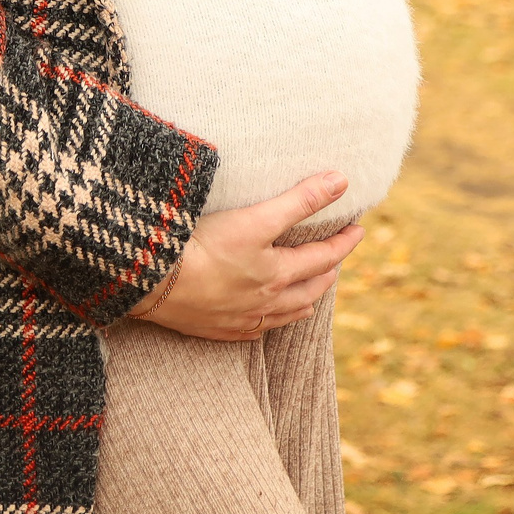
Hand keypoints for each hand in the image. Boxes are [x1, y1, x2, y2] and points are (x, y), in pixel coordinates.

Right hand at [127, 171, 366, 340]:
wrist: (154, 282)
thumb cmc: (205, 247)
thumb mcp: (256, 218)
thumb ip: (300, 200)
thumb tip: (341, 182)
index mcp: (278, 274)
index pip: (323, 257)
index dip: (344, 243)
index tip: (359, 230)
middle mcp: (266, 302)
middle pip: (308, 290)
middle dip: (326, 274)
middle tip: (335, 262)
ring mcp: (241, 319)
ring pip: (284, 315)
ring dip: (303, 303)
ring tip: (311, 297)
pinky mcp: (215, 329)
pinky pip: (252, 332)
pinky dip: (267, 324)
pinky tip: (263, 322)